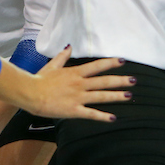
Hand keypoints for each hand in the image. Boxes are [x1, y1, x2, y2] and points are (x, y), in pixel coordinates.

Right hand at [13, 47, 134, 120]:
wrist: (30, 93)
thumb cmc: (39, 79)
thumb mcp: (52, 65)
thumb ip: (62, 57)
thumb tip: (69, 47)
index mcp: (75, 73)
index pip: (97, 66)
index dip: (111, 63)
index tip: (123, 60)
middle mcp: (80, 84)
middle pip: (104, 81)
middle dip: (120, 80)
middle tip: (134, 80)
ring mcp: (78, 97)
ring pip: (101, 96)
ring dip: (116, 96)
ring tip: (129, 95)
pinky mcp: (74, 110)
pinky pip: (91, 113)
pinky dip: (102, 116)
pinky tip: (113, 117)